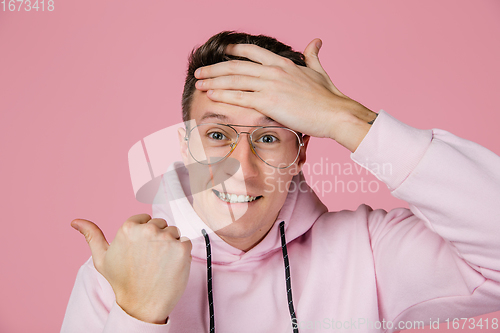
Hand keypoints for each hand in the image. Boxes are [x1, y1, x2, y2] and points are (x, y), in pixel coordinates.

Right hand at [71, 214, 191, 323]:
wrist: (141, 305)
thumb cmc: (122, 282)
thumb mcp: (101, 258)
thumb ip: (91, 236)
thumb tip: (75, 221)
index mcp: (128, 228)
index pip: (145, 219)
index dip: (144, 235)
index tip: (141, 251)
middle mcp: (148, 230)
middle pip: (161, 224)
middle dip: (158, 238)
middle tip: (150, 259)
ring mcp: (166, 238)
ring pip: (174, 232)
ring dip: (170, 245)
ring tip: (159, 263)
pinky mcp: (182, 248)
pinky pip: (186, 241)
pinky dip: (182, 253)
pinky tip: (171, 266)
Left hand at [194, 39, 376, 151]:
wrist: (335, 113)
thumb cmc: (329, 96)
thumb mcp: (319, 70)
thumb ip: (313, 55)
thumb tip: (316, 41)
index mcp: (283, 63)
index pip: (252, 52)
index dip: (234, 51)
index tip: (220, 52)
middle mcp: (273, 71)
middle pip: (236, 66)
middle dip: (214, 68)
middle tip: (199, 71)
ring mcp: (270, 85)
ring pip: (234, 80)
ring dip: (213, 81)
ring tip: (198, 83)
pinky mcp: (269, 102)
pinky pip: (239, 97)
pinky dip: (223, 95)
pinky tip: (210, 95)